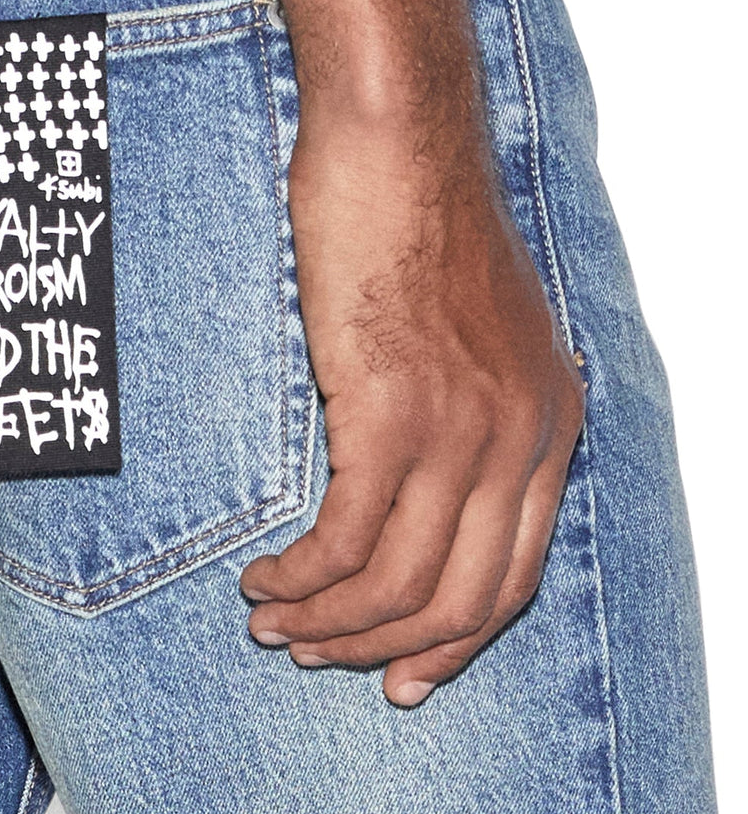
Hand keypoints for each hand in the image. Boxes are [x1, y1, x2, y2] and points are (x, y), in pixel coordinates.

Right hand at [240, 114, 584, 705]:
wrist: (399, 139)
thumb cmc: (420, 218)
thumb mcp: (482, 329)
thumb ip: (477, 409)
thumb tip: (428, 482)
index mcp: (551, 424)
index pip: (516, 580)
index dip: (453, 643)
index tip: (400, 674)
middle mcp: (519, 439)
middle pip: (459, 602)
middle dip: (381, 648)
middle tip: (316, 655)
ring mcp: (461, 429)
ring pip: (397, 585)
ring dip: (327, 622)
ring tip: (271, 623)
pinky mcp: (390, 410)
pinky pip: (345, 539)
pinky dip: (301, 577)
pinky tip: (263, 575)